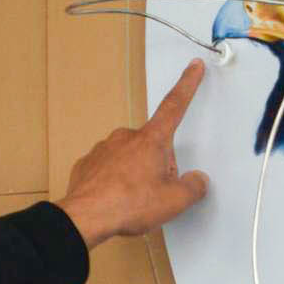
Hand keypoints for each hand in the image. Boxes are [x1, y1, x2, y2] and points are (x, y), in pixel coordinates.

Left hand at [60, 62, 209, 246]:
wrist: (86, 217)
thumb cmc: (130, 204)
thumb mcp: (174, 200)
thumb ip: (193, 187)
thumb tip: (197, 181)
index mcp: (152, 140)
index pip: (175, 105)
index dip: (187, 85)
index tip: (194, 67)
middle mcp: (127, 137)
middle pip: (153, 145)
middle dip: (159, 165)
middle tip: (156, 192)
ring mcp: (104, 148)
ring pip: (130, 158)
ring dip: (136, 174)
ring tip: (133, 200)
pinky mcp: (88, 163)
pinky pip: (109, 169)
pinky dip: (115, 182)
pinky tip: (115, 200)